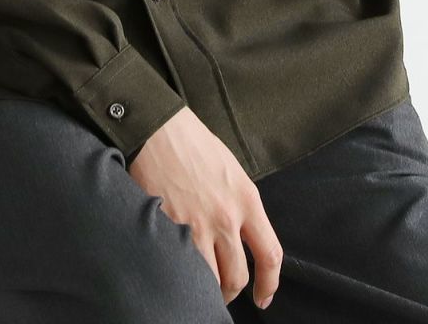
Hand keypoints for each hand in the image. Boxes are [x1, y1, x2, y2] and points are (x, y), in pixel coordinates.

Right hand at [129, 106, 282, 307]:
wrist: (157, 129)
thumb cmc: (192, 143)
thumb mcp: (231, 170)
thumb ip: (240, 205)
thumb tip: (240, 236)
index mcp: (247, 200)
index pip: (270, 255)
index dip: (270, 284)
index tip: (263, 298)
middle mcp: (226, 217)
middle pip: (237, 276)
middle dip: (230, 291)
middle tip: (222, 291)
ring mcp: (197, 225)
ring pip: (209, 279)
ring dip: (205, 288)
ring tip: (198, 284)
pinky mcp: (170, 228)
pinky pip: (181, 267)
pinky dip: (181, 274)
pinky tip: (177, 270)